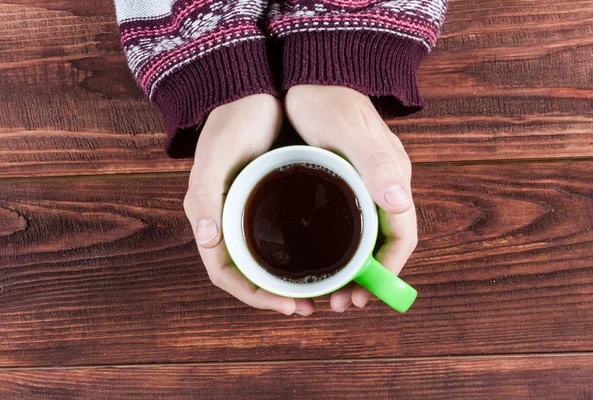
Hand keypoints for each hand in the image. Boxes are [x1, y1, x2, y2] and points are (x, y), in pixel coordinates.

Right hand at [184, 94, 314, 315]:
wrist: (250, 90)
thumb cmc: (232, 122)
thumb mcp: (217, 157)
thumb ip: (207, 196)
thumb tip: (207, 241)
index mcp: (210, 218)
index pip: (227, 274)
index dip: (254, 296)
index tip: (288, 305)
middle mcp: (227, 222)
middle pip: (248, 275)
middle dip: (275, 296)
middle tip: (309, 305)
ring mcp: (247, 212)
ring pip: (264, 261)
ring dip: (286, 281)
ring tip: (319, 290)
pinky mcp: (267, 200)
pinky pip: (278, 238)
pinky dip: (296, 255)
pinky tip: (322, 257)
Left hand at [285, 85, 417, 311]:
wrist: (314, 73)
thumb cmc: (327, 99)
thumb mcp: (348, 130)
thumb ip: (375, 162)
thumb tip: (401, 202)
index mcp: (391, 180)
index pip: (401, 237)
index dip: (388, 272)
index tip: (365, 296)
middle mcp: (382, 186)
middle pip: (383, 245)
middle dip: (367, 280)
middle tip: (339, 303)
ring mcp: (364, 184)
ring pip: (365, 239)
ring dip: (352, 270)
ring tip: (327, 291)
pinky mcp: (344, 181)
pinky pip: (348, 224)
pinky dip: (338, 249)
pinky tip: (316, 259)